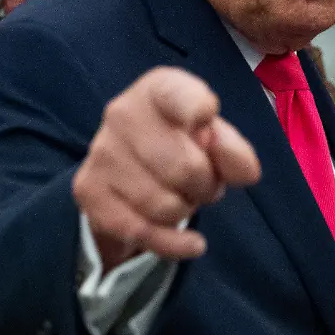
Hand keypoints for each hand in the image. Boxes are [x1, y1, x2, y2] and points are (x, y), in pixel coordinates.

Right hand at [73, 67, 260, 269]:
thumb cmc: (179, 146)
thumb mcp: (213, 140)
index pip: (181, 96)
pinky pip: (143, 232)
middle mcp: (121, 113)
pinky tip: (190, 242)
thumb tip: (245, 171)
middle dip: (205, 187)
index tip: (207, 129)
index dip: (202, 116)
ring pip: (164, 205)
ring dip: (185, 211)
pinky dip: (175, 244)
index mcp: (156, 89)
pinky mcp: (89, 191)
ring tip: (182, 198)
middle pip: (185, 168)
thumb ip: (234, 150)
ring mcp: (101, 153)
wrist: (126, 173)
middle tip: (203, 185)